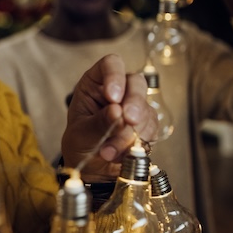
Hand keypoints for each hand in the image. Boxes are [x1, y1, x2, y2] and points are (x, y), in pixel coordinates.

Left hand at [61, 54, 156, 180]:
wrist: (92, 168)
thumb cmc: (81, 143)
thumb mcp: (81, 134)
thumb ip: (98, 123)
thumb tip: (117, 111)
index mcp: (96, 83)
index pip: (110, 64)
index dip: (115, 76)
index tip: (113, 97)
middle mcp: (118, 90)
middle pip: (136, 83)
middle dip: (134, 103)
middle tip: (129, 121)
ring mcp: (134, 106)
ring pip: (146, 109)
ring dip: (131, 132)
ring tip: (109, 151)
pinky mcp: (147, 124)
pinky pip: (151, 128)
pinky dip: (138, 143)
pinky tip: (122, 153)